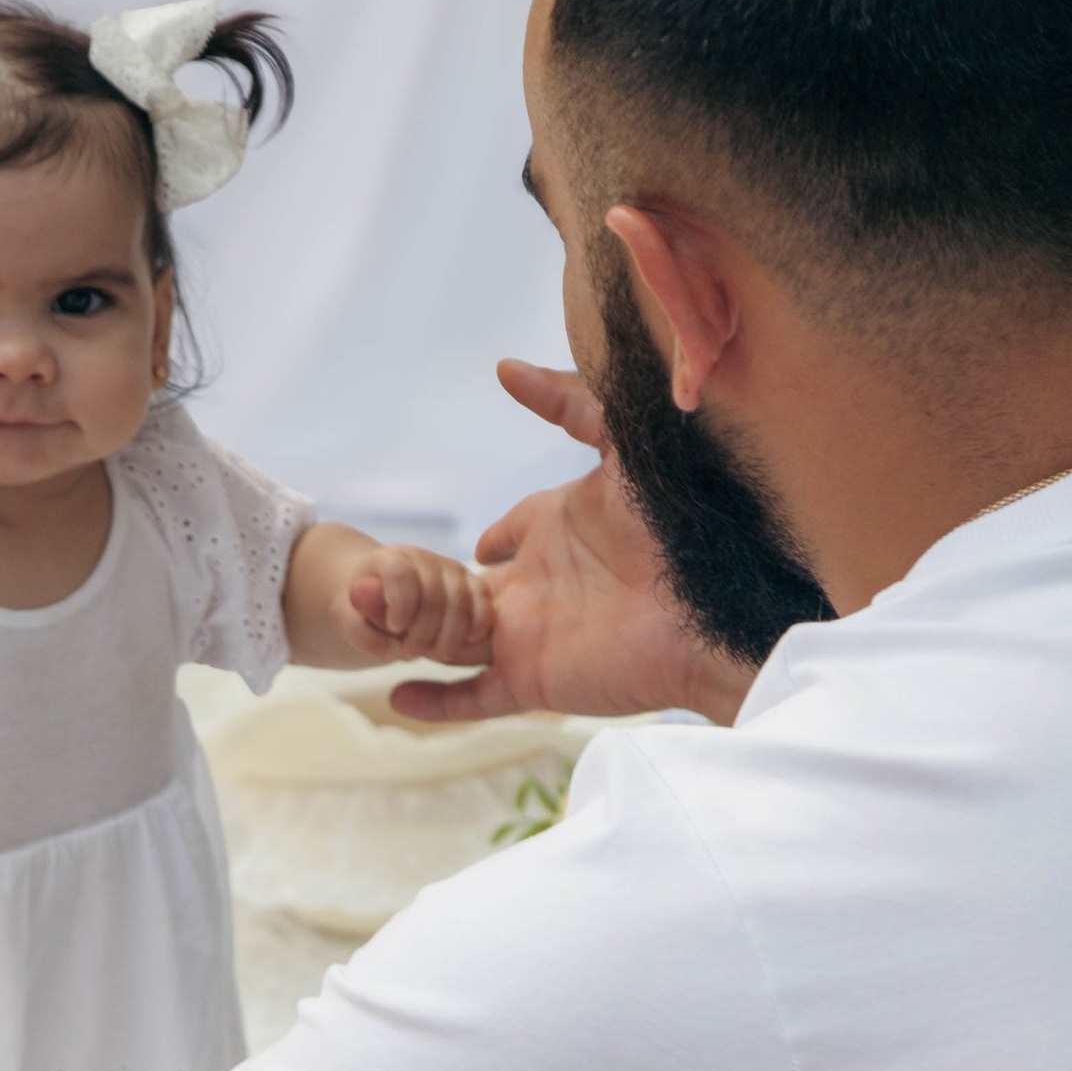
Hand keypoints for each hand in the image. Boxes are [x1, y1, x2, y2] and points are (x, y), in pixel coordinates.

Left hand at [339, 541, 493, 664]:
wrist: (381, 594)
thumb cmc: (362, 611)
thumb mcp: (346, 619)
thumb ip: (356, 628)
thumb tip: (391, 644)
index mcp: (389, 560)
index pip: (401, 575)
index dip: (401, 605)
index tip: (394, 628)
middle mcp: (423, 559)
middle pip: (434, 595)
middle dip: (424, 634)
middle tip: (409, 654)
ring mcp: (450, 569)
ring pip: (462, 601)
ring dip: (449, 637)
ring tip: (431, 655)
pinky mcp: (470, 583)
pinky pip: (483, 600)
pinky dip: (477, 625)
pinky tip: (465, 643)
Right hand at [389, 358, 752, 728]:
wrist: (710, 604)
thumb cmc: (677, 522)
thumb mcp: (620, 444)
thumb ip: (569, 404)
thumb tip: (505, 367)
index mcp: (560, 531)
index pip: (508, 535)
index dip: (492, 537)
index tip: (473, 544)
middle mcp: (539, 584)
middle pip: (465, 587)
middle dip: (424, 584)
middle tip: (378, 578)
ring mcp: (531, 635)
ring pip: (452, 636)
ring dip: (408, 631)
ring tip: (361, 621)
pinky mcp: (533, 680)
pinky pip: (473, 696)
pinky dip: (436, 703)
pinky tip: (396, 700)